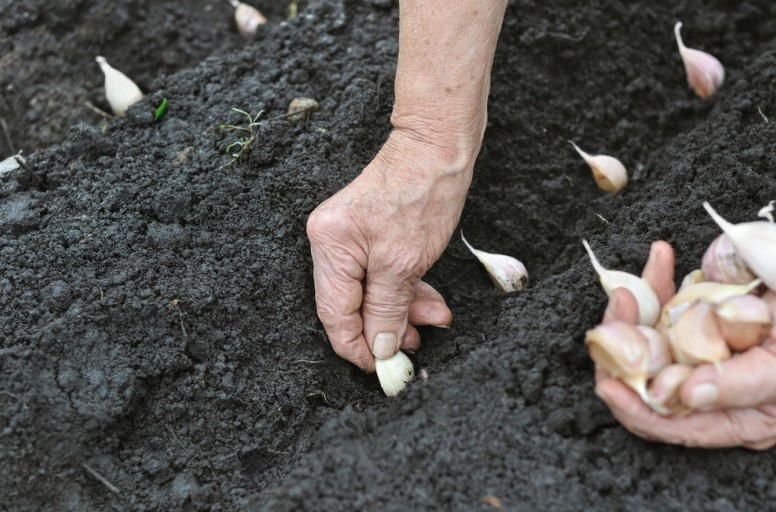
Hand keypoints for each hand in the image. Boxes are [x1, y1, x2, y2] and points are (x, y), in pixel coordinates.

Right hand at [306, 130, 472, 370]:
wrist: (438, 146)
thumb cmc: (422, 193)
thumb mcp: (405, 263)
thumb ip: (387, 310)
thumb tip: (380, 348)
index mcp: (329, 247)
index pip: (334, 315)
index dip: (358, 347)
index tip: (383, 369)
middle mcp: (330, 242)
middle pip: (352, 305)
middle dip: (387, 327)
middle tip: (417, 346)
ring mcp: (348, 236)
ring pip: (371, 291)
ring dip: (403, 310)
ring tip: (434, 320)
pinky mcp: (368, 233)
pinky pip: (381, 273)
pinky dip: (404, 289)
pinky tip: (429, 300)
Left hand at [595, 241, 775, 449]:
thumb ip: (743, 385)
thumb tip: (688, 395)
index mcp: (732, 417)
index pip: (666, 422)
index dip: (631, 407)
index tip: (607, 383)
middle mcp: (708, 387)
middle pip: (644, 374)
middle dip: (623, 342)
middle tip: (620, 307)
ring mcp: (702, 349)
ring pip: (648, 335)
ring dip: (636, 306)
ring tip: (633, 284)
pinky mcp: (702, 316)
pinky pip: (668, 303)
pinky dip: (660, 280)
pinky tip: (661, 256)